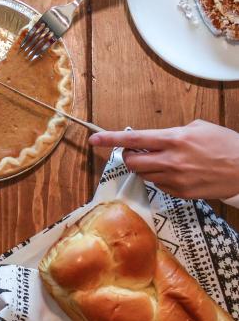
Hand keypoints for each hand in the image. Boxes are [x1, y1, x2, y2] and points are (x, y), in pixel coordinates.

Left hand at [88, 120, 238, 198]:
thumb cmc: (225, 145)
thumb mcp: (199, 128)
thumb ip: (172, 133)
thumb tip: (155, 139)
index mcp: (174, 139)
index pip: (134, 139)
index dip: (111, 139)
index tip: (94, 139)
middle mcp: (170, 160)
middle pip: (132, 162)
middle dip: (129, 157)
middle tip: (136, 153)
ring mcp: (174, 179)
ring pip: (143, 175)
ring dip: (145, 167)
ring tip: (163, 161)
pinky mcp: (180, 193)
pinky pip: (158, 185)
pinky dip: (160, 178)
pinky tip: (176, 173)